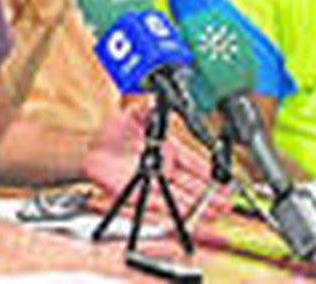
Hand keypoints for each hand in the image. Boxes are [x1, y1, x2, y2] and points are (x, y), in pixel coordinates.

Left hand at [83, 101, 212, 214]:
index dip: (210, 172)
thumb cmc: (111, 133)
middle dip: (210, 194)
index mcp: (168, 150)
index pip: (195, 163)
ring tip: (214, 212)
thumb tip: (156, 99)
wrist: (89, 151)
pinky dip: (174, 212)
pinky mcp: (141, 196)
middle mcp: (165, 169)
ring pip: (181, 197)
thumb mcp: (132, 116)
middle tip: (226, 201)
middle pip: (193, 184)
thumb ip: (147, 109)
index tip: (224, 179)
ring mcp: (154, 184)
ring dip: (197, 206)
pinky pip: (161, 206)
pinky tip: (187, 215)